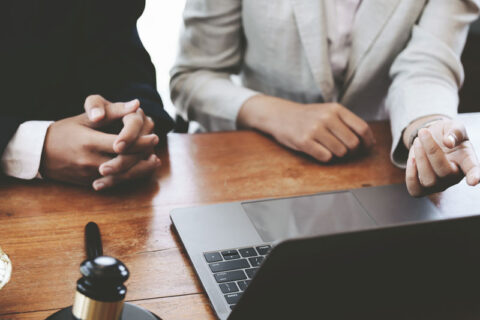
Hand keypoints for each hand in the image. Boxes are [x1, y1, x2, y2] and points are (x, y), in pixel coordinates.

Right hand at [41, 96, 159, 186]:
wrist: (39, 153)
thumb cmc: (64, 131)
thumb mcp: (85, 118)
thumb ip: (113, 112)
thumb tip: (136, 104)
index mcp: (89, 142)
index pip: (122, 145)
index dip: (141, 142)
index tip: (153, 136)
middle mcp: (90, 160)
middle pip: (125, 162)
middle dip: (144, 155)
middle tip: (155, 145)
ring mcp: (89, 174)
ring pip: (122, 176)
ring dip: (141, 170)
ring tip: (154, 161)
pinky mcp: (89, 182)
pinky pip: (113, 182)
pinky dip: (129, 177)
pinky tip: (140, 170)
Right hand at [238, 95, 374, 161]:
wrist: (280, 115)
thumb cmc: (307, 116)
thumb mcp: (328, 111)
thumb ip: (346, 122)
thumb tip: (367, 141)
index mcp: (336, 109)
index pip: (362, 128)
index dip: (368, 142)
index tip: (366, 148)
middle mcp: (327, 118)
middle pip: (353, 143)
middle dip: (351, 151)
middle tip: (343, 150)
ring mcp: (315, 129)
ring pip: (340, 152)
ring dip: (336, 154)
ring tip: (327, 147)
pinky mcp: (304, 141)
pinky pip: (325, 157)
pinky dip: (324, 157)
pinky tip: (317, 150)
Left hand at [406, 119, 479, 196]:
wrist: (431, 139)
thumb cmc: (446, 134)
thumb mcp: (454, 126)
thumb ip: (455, 131)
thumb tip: (449, 142)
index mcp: (467, 161)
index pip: (472, 169)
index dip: (475, 175)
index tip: (474, 180)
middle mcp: (454, 176)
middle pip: (444, 172)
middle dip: (431, 150)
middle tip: (423, 132)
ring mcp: (439, 184)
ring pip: (428, 181)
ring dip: (420, 159)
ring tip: (417, 142)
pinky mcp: (423, 187)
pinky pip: (415, 189)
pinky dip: (410, 175)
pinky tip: (412, 159)